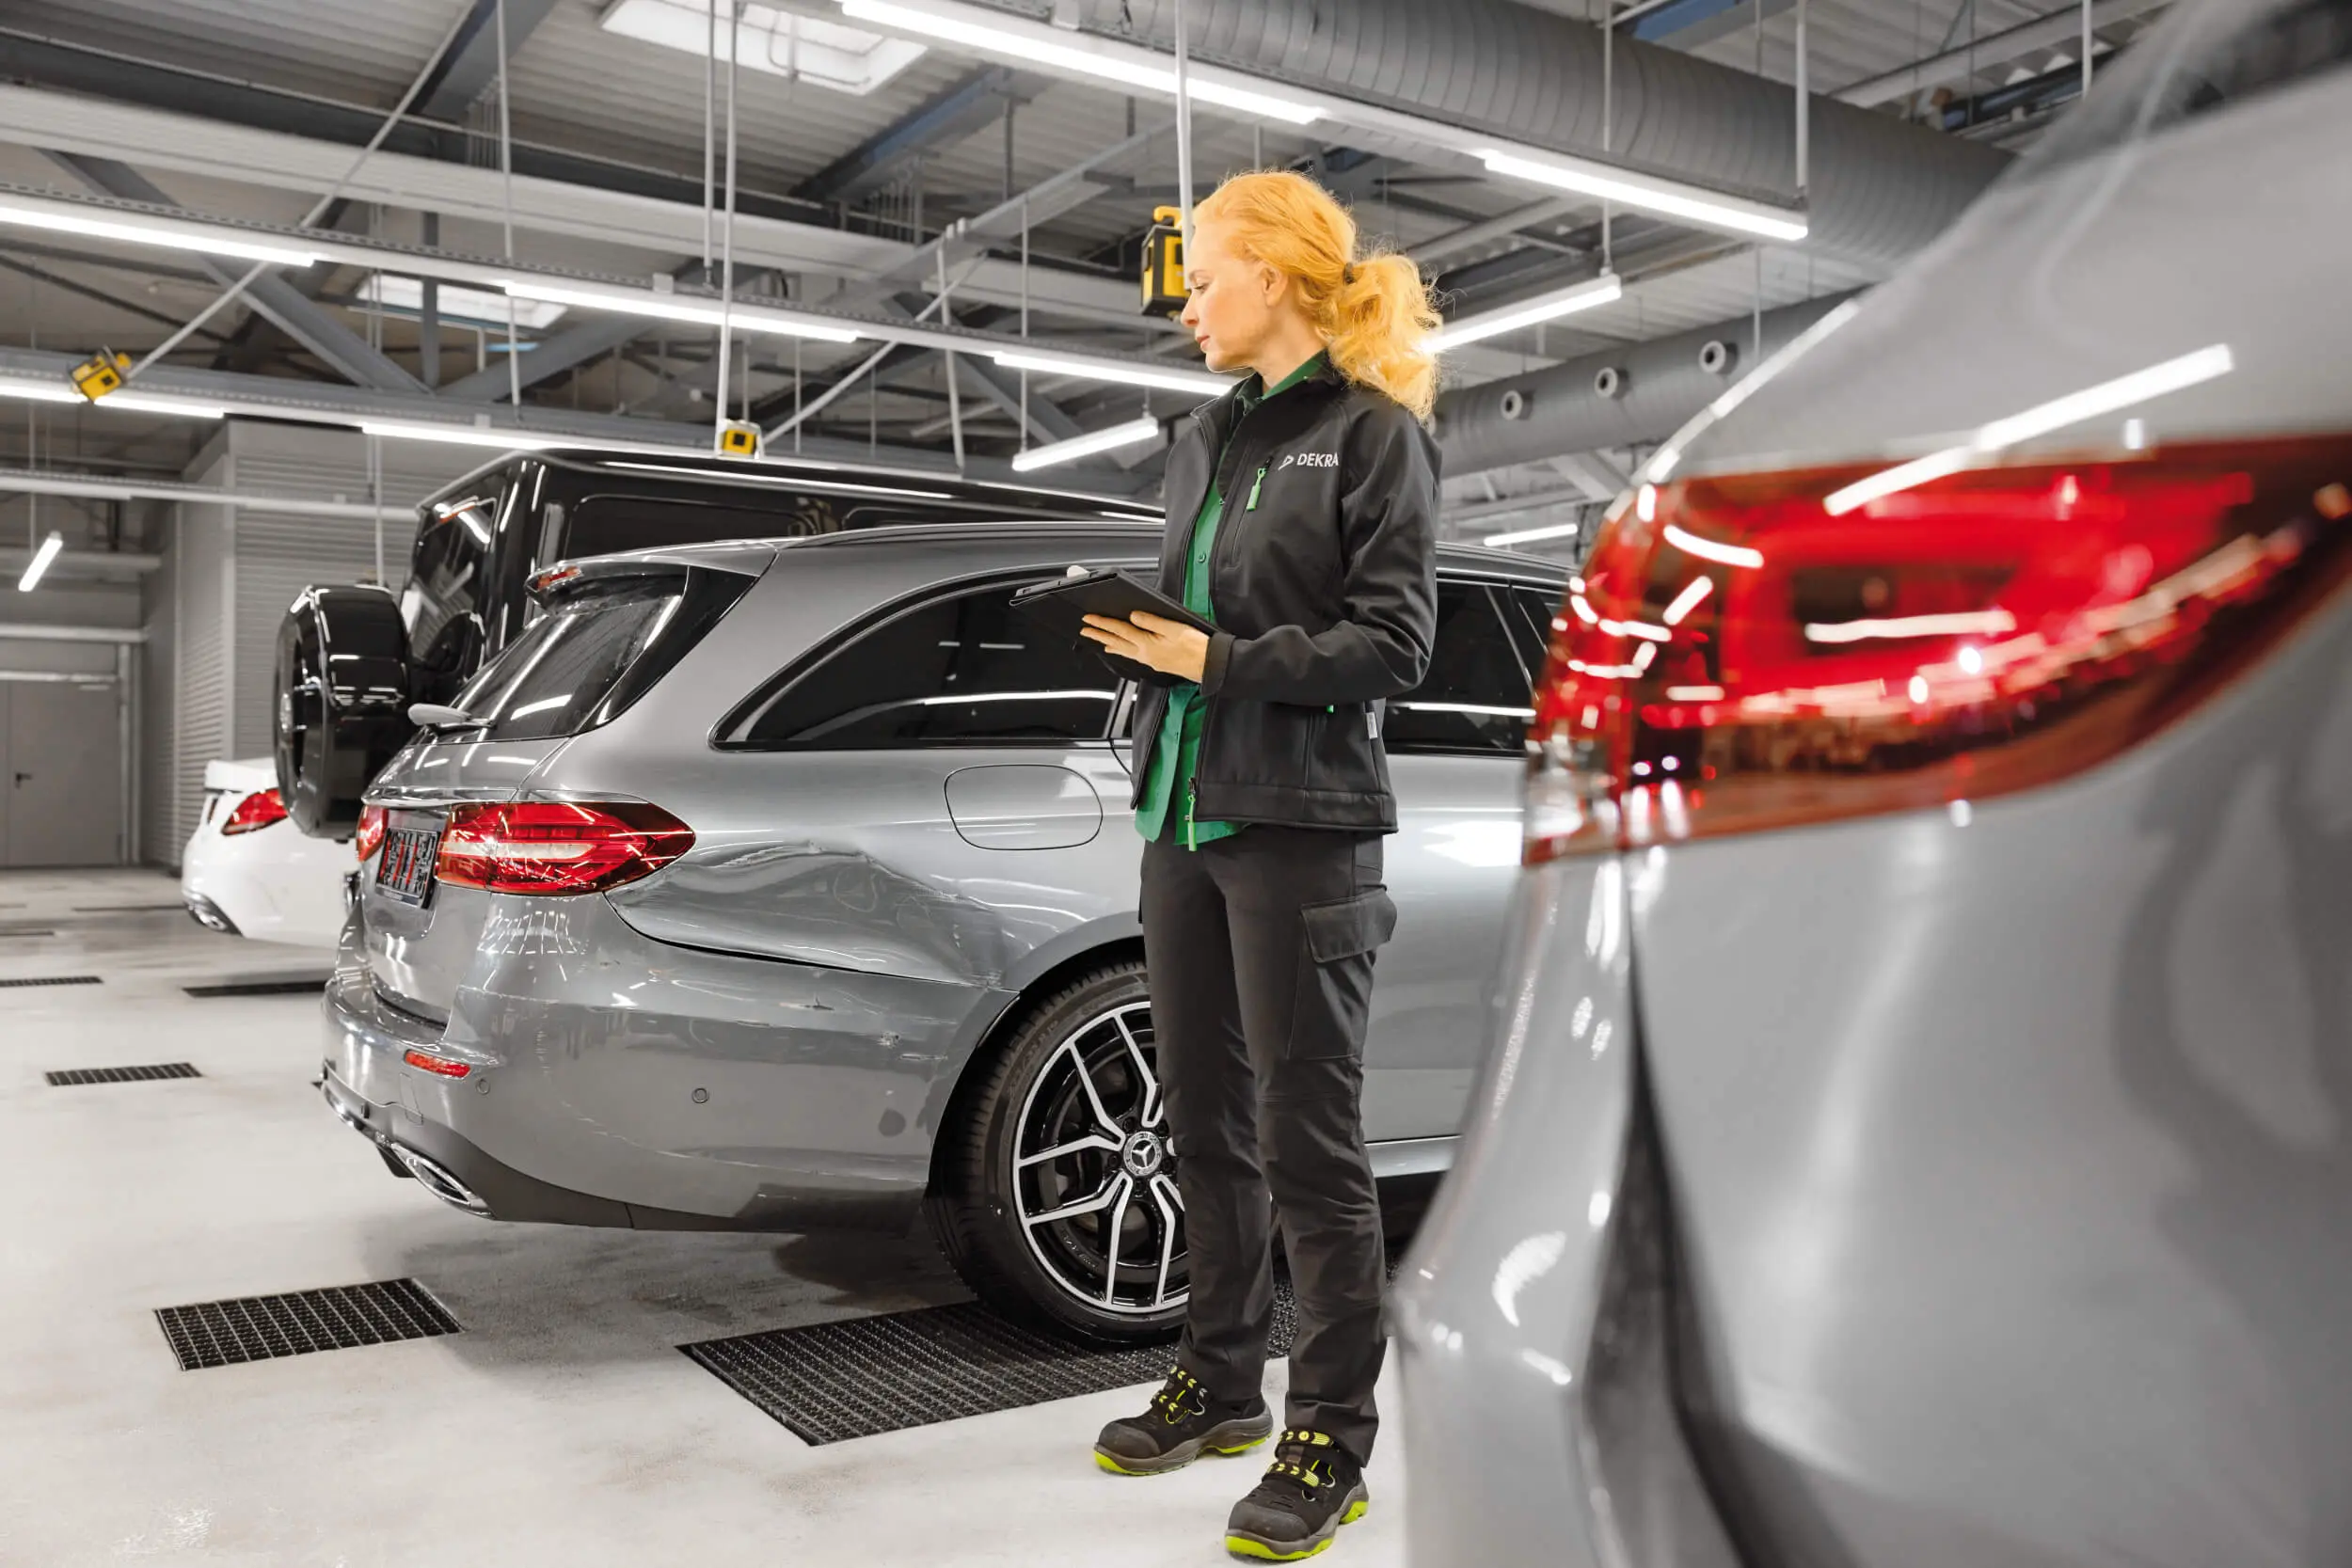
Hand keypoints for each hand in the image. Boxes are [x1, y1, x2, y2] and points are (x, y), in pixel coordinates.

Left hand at [1081, 611, 1209, 682]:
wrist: (1208, 665)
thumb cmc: (1195, 647)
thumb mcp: (1173, 628)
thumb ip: (1151, 621)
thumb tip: (1133, 616)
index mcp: (1147, 643)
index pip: (1119, 630)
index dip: (1102, 623)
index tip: (1089, 618)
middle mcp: (1145, 654)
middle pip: (1116, 642)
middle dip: (1099, 634)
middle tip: (1084, 630)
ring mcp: (1150, 660)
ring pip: (1123, 650)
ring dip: (1108, 643)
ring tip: (1098, 640)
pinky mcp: (1156, 663)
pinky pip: (1132, 656)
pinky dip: (1122, 651)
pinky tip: (1121, 650)